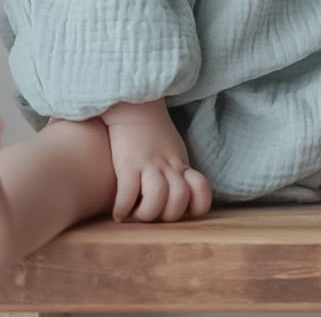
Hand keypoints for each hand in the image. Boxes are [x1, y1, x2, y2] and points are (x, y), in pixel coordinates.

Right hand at [100, 100, 212, 221]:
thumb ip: (178, 170)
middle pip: (179, 199)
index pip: (202, 190)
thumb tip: (179, 194)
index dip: (196, 206)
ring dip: (146, 214)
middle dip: (167, 215)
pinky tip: (118, 213)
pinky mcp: (127, 163)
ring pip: (157, 198)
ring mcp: (148, 164)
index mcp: (181, 163)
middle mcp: (168, 165)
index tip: (181, 208)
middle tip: (152, 215)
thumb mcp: (173, 149)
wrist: (133, 106)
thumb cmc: (151, 133)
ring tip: (135, 215)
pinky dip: (123, 208)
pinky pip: (128, 192)